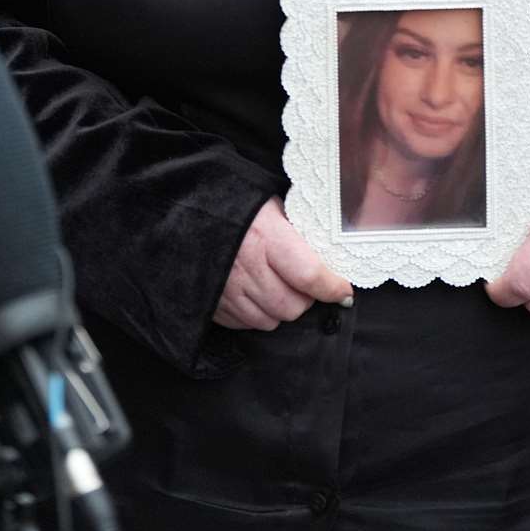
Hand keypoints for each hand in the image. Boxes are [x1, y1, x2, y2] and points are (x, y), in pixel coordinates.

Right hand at [214, 196, 353, 331]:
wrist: (185, 211)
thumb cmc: (234, 205)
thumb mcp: (270, 206)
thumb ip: (296, 231)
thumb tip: (327, 254)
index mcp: (266, 237)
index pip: (309, 275)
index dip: (332, 287)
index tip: (344, 291)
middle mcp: (247, 268)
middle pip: (293, 306)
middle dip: (306, 299)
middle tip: (305, 284)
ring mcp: (228, 291)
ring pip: (272, 321)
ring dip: (281, 309)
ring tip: (278, 286)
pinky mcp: (214, 306)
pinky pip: (247, 325)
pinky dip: (257, 315)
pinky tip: (256, 294)